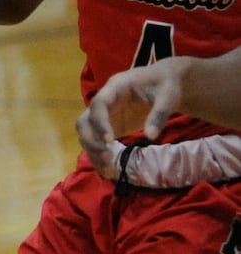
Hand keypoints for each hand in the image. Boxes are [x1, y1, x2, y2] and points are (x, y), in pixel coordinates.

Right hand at [76, 57, 192, 176]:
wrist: (167, 82)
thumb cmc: (167, 85)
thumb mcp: (168, 96)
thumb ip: (159, 114)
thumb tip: (151, 137)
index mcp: (115, 87)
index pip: (98, 104)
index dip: (100, 122)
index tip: (109, 141)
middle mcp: (104, 101)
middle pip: (84, 121)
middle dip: (92, 141)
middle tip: (109, 158)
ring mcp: (105, 115)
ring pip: (86, 134)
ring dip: (93, 152)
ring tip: (109, 170)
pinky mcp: (110, 126)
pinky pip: (97, 141)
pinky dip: (100, 156)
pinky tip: (110, 171)